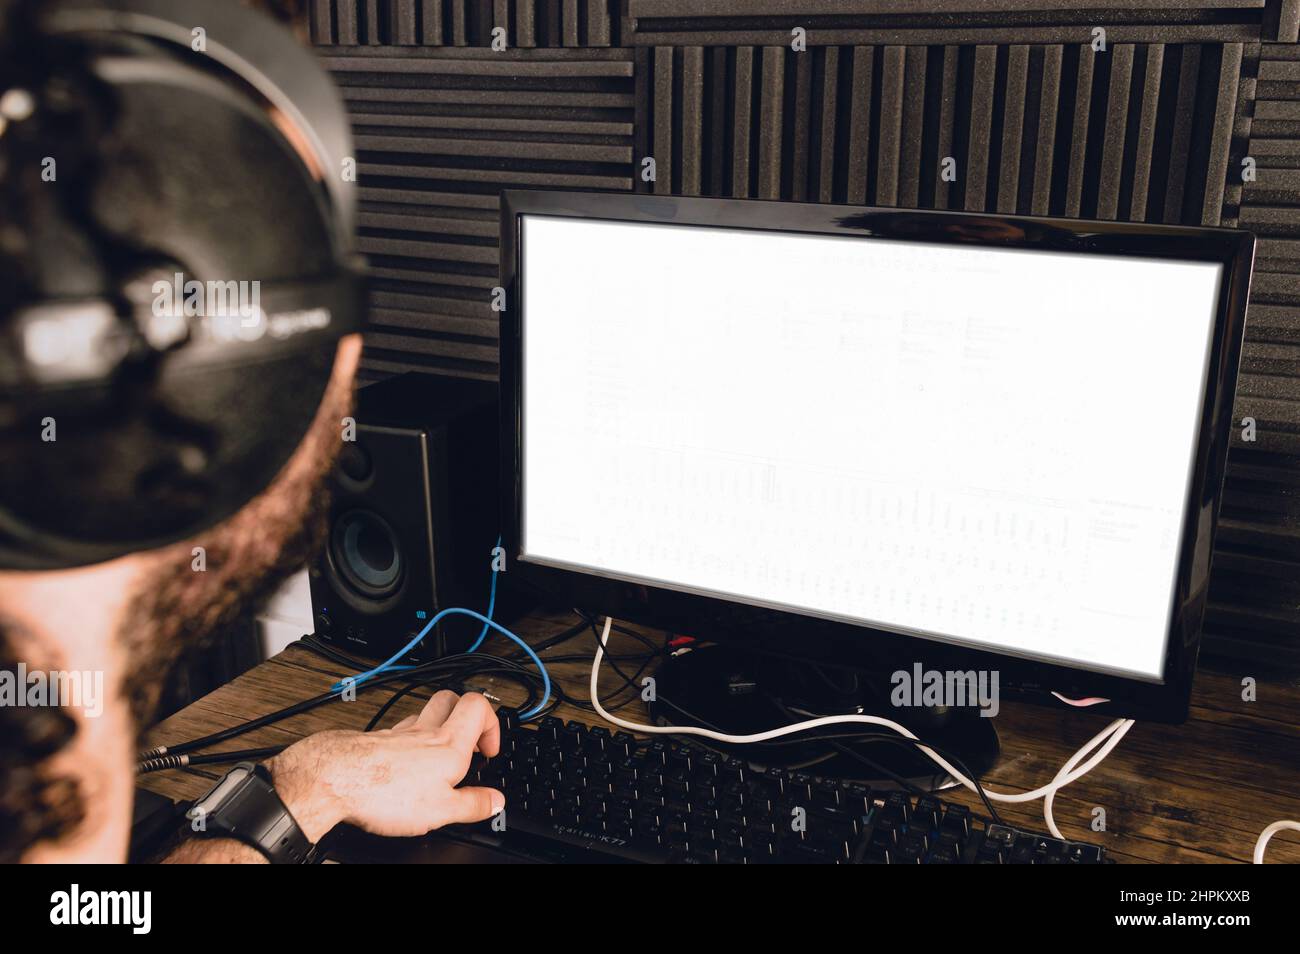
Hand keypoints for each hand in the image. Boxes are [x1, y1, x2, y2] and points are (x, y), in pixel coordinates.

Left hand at [265, 690, 503, 841]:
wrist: (333, 779)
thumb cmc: (384, 792)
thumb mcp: (440, 811)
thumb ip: (472, 805)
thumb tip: (495, 801)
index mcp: (448, 744)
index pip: (478, 706)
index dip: (491, 723)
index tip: (489, 750)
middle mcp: (424, 732)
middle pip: (451, 698)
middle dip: (465, 714)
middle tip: (469, 740)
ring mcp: (398, 734)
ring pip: (424, 713)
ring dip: (437, 724)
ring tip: (439, 751)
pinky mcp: (376, 742)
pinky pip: (400, 730)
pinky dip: (409, 740)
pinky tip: (405, 761)